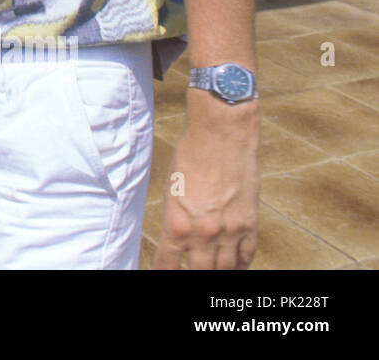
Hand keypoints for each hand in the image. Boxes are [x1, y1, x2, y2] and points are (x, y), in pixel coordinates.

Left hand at [153, 97, 258, 268]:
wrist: (221, 135)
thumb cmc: (190, 156)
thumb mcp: (171, 190)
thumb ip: (176, 218)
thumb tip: (178, 238)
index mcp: (177, 224)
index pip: (167, 264)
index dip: (163, 272)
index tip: (162, 274)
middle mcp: (204, 233)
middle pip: (199, 272)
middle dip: (192, 276)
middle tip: (189, 274)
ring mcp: (230, 231)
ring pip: (225, 270)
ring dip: (217, 273)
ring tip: (211, 273)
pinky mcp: (250, 224)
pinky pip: (246, 256)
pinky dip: (240, 266)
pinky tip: (234, 268)